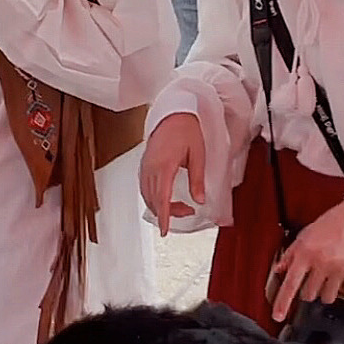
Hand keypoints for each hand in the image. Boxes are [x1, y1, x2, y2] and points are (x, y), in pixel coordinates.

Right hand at [139, 112, 204, 235]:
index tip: (165, 231)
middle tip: (187, 212)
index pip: (162, 198)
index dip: (164, 216)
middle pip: (155, 199)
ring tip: (179, 207)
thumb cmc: (186, 130)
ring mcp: (145, 165)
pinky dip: (153, 197)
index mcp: (164, 166)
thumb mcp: (198, 155)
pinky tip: (163, 198)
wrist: (173, 112)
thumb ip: (197, 179)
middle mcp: (151, 167)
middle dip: (168, 212)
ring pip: (147, 195)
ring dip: (160, 205)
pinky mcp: (144, 163)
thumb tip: (199, 200)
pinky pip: (144, 186)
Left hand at [269, 198, 343, 323]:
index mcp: (305, 253)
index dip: (282, 302)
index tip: (278, 316)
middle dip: (309, 289)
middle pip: (308, 295)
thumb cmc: (331, 224)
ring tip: (329, 277)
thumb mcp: (305, 235)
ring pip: (326, 298)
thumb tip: (279, 270)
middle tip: (315, 277)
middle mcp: (321, 263)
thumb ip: (291, 254)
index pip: (290, 284)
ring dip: (326, 292)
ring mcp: (339, 270)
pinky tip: (343, 275)